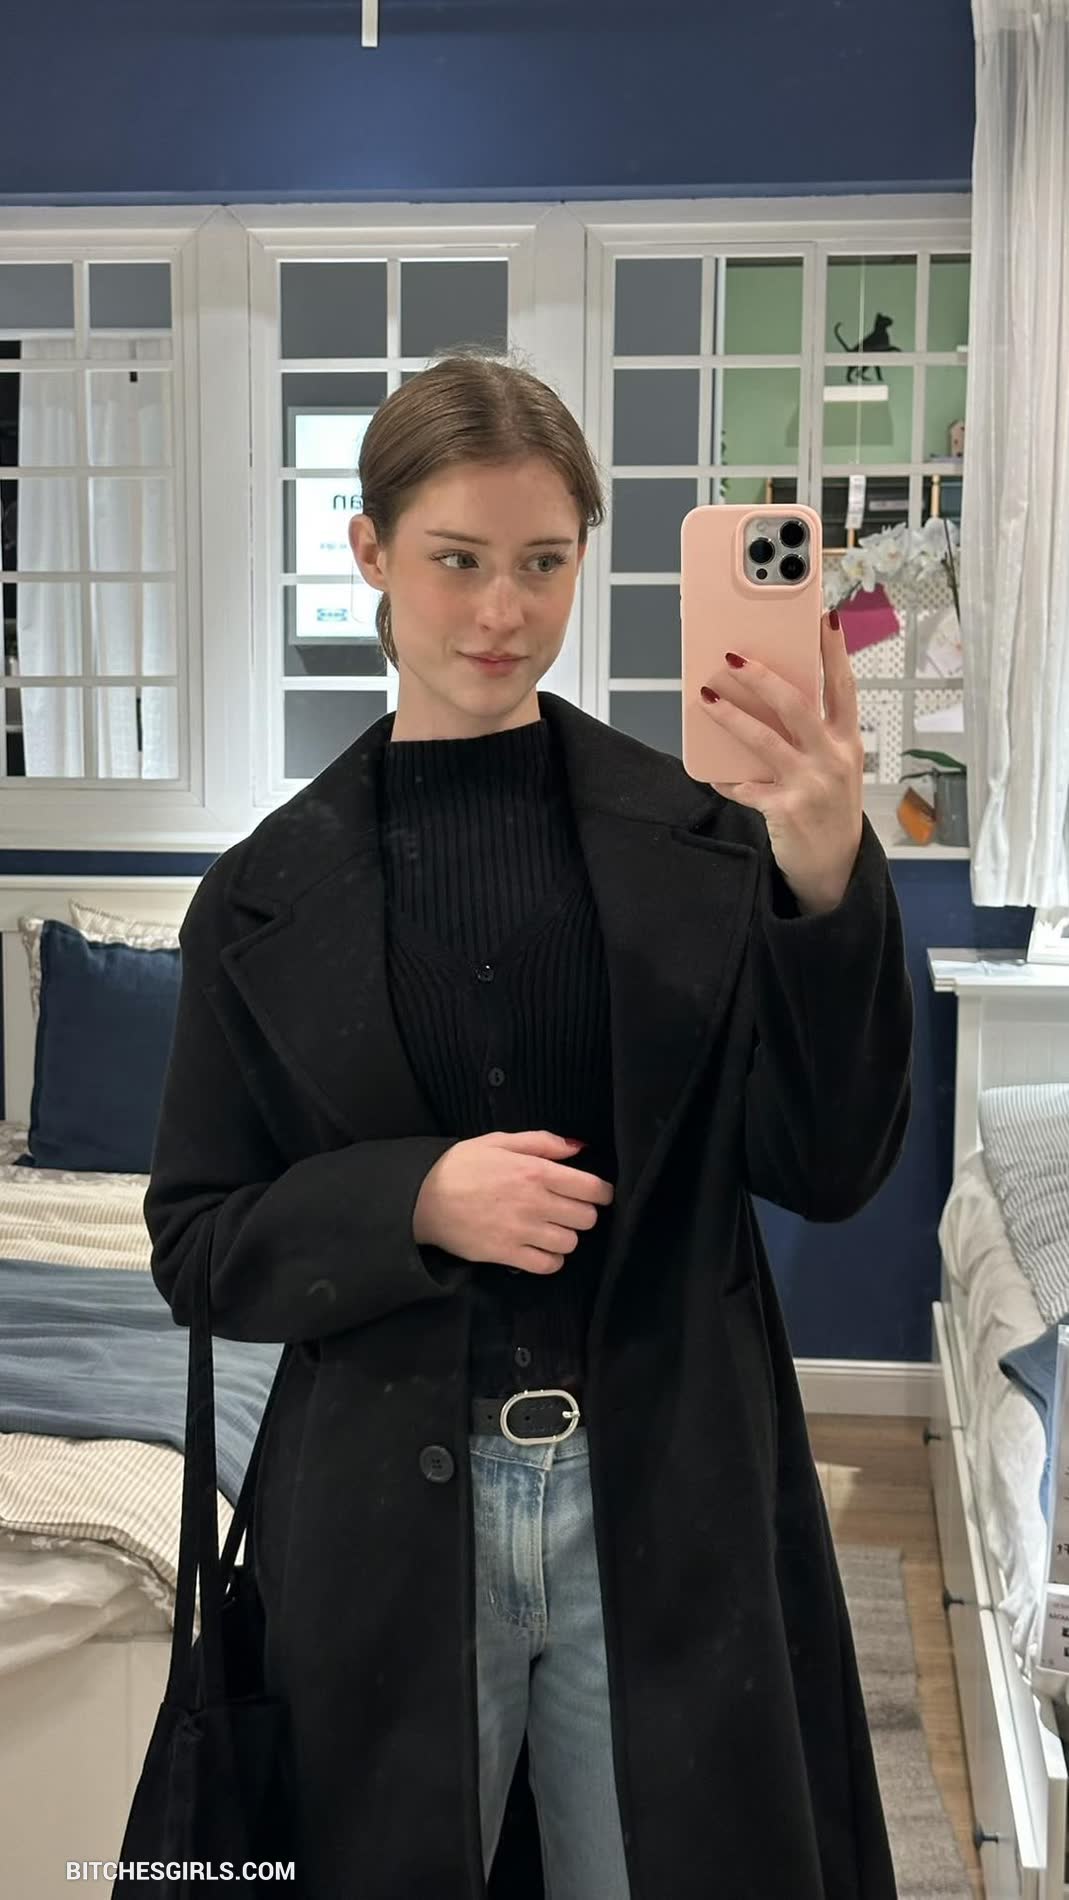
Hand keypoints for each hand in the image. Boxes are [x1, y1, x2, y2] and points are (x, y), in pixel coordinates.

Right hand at [412, 1131, 614, 1274]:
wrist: (422, 1197)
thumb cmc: (461, 1164)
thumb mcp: (500, 1140)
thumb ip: (543, 1142)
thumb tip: (578, 1148)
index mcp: (535, 1171)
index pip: (592, 1188)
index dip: (601, 1192)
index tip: (596, 1193)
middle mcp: (534, 1202)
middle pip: (586, 1218)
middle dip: (582, 1212)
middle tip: (567, 1208)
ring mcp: (522, 1232)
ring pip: (571, 1243)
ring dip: (565, 1235)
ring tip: (549, 1227)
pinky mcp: (507, 1255)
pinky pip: (548, 1265)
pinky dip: (550, 1259)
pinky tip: (539, 1248)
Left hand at [700, 611, 863, 913]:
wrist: (836, 869)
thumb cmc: (830, 811)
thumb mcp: (835, 769)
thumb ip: (812, 737)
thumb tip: (769, 701)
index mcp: (848, 742)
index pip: (844, 687)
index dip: (834, 651)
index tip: (824, 617)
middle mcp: (833, 759)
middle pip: (796, 704)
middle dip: (762, 676)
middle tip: (733, 656)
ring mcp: (810, 784)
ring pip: (763, 739)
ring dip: (730, 715)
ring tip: (706, 698)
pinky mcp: (785, 809)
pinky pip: (744, 785)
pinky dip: (725, 777)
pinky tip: (711, 770)